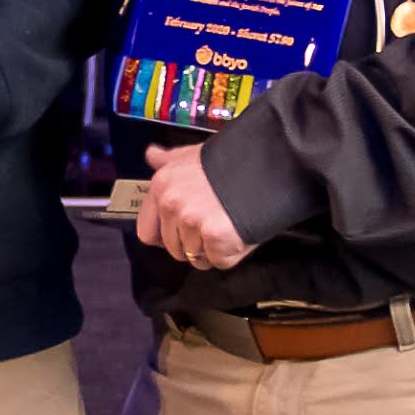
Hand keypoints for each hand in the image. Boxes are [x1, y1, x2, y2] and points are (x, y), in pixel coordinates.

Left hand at [134, 140, 249, 269]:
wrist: (267, 165)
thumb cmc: (232, 160)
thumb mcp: (194, 154)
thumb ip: (170, 160)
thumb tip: (152, 155)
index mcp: (162, 185)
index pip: (147, 232)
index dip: (167, 236)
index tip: (183, 231)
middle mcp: (172, 204)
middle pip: (174, 249)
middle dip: (193, 243)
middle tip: (215, 222)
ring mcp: (193, 222)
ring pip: (196, 257)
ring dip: (213, 249)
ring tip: (229, 223)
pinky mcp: (215, 237)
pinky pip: (218, 261)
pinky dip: (230, 253)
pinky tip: (239, 232)